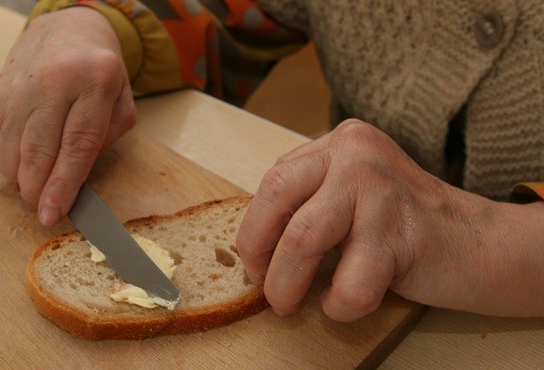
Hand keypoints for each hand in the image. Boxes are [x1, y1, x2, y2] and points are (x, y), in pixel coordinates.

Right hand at [0, 7, 135, 225]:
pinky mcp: (0, 89)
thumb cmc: (102, 74)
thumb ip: (104, 141)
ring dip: (20, 177)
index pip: (78, 144)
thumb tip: (73, 181)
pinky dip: (5, 161)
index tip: (53, 213)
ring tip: (35, 184)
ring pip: (12, 147)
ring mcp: (22, 83)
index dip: (64, 185)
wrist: (69, 32)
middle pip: (38, 150)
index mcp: (96, 81)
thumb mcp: (122, 104)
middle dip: (37, 188)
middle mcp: (55, 80)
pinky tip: (19, 165)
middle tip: (42, 207)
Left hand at [236, 119, 543, 320]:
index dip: (254, 228)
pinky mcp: (404, 232)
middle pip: (277, 198)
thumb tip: (253, 246)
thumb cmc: (401, 226)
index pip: (274, 180)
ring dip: (286, 286)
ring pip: (303, 240)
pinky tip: (348, 298)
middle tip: (267, 288)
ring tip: (292, 304)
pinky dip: (338, 304)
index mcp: (341, 141)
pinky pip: (348, 283)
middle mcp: (357, 154)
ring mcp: (380, 189)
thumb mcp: (350, 194)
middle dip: (258, 252)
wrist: (479, 243)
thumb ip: (306, 202)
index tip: (256, 262)